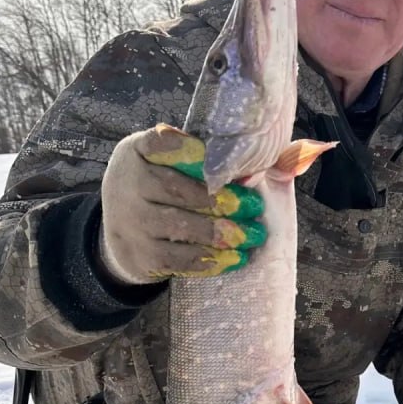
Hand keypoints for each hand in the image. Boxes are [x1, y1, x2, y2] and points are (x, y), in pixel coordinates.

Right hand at [99, 125, 265, 284]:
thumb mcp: (172, 163)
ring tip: (252, 236)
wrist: (123, 232)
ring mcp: (131, 221)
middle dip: (222, 199)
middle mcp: (128, 183)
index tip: (228, 162)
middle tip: (255, 206)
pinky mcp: (140, 255)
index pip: (163, 143)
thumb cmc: (162, 190)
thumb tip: (279, 163)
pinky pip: (179, 259)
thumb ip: (214, 158)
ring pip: (179, 226)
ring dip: (221, 232)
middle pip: (177, 189)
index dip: (196, 152)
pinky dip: (211, 260)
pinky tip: (236, 258)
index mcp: (138, 151)